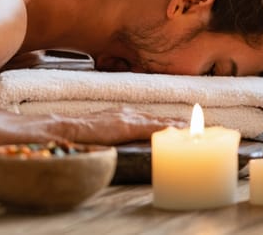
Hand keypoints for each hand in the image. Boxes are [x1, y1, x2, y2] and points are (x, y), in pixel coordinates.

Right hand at [58, 107, 186, 145]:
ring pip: (158, 120)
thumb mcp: (100, 135)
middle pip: (157, 118)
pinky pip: (151, 127)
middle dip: (177, 122)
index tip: (184, 126)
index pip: (149, 119)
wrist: (64, 129)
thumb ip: (113, 138)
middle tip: (198, 126)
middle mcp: (127, 113)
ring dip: (177, 124)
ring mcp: (127, 118)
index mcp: (121, 116)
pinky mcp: (126, 126)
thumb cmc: (78, 136)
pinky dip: (166, 127)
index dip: (167, 122)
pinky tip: (180, 131)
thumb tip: (119, 148)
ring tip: (196, 129)